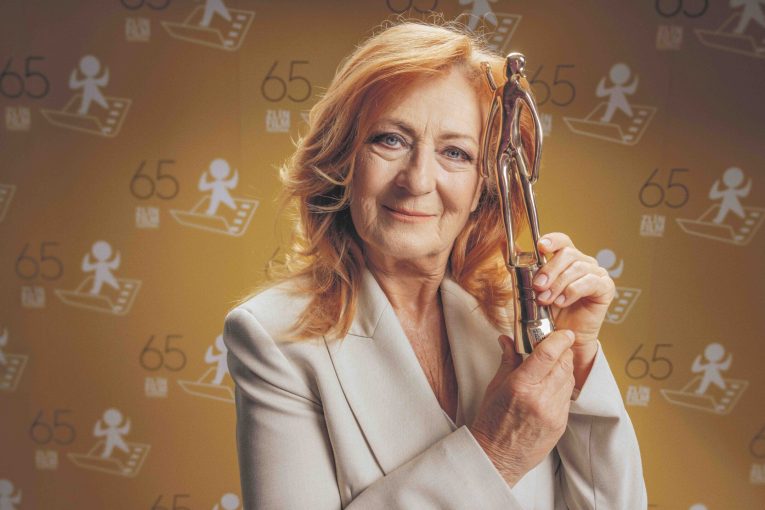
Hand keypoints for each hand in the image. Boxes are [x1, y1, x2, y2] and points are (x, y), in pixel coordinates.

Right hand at [468, 330, 575, 486]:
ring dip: (563, 369)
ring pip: (569, 379)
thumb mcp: (494, 387)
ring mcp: (553, 413)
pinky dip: (562, 387)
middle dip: (562, 352)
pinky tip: (549, 388)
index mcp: (521, 386)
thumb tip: (508, 339)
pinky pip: (567, 397)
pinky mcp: (561, 424)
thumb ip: (508, 360)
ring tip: (550, 368)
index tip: (564, 332)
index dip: (559, 339)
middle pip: (564, 363)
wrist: (497, 458)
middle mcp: (540, 399)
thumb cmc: (491, 422)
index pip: (548, 354)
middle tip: (554, 347)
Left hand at [532, 232, 614, 348]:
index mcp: (567, 259)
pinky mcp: (606, 288)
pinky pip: (591, 282)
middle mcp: (584, 262)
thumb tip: (505, 246)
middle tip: (538, 287)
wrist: (564, 338)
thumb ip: (522, 267)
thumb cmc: (551, 312)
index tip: (541, 246)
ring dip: (558, 284)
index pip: (562, 240)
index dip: (552, 240)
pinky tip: (562, 302)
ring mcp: (597, 274)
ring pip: (577, 268)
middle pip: (568, 253)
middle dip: (549, 270)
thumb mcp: (532, 288)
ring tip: (547, 300)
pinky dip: (573, 291)